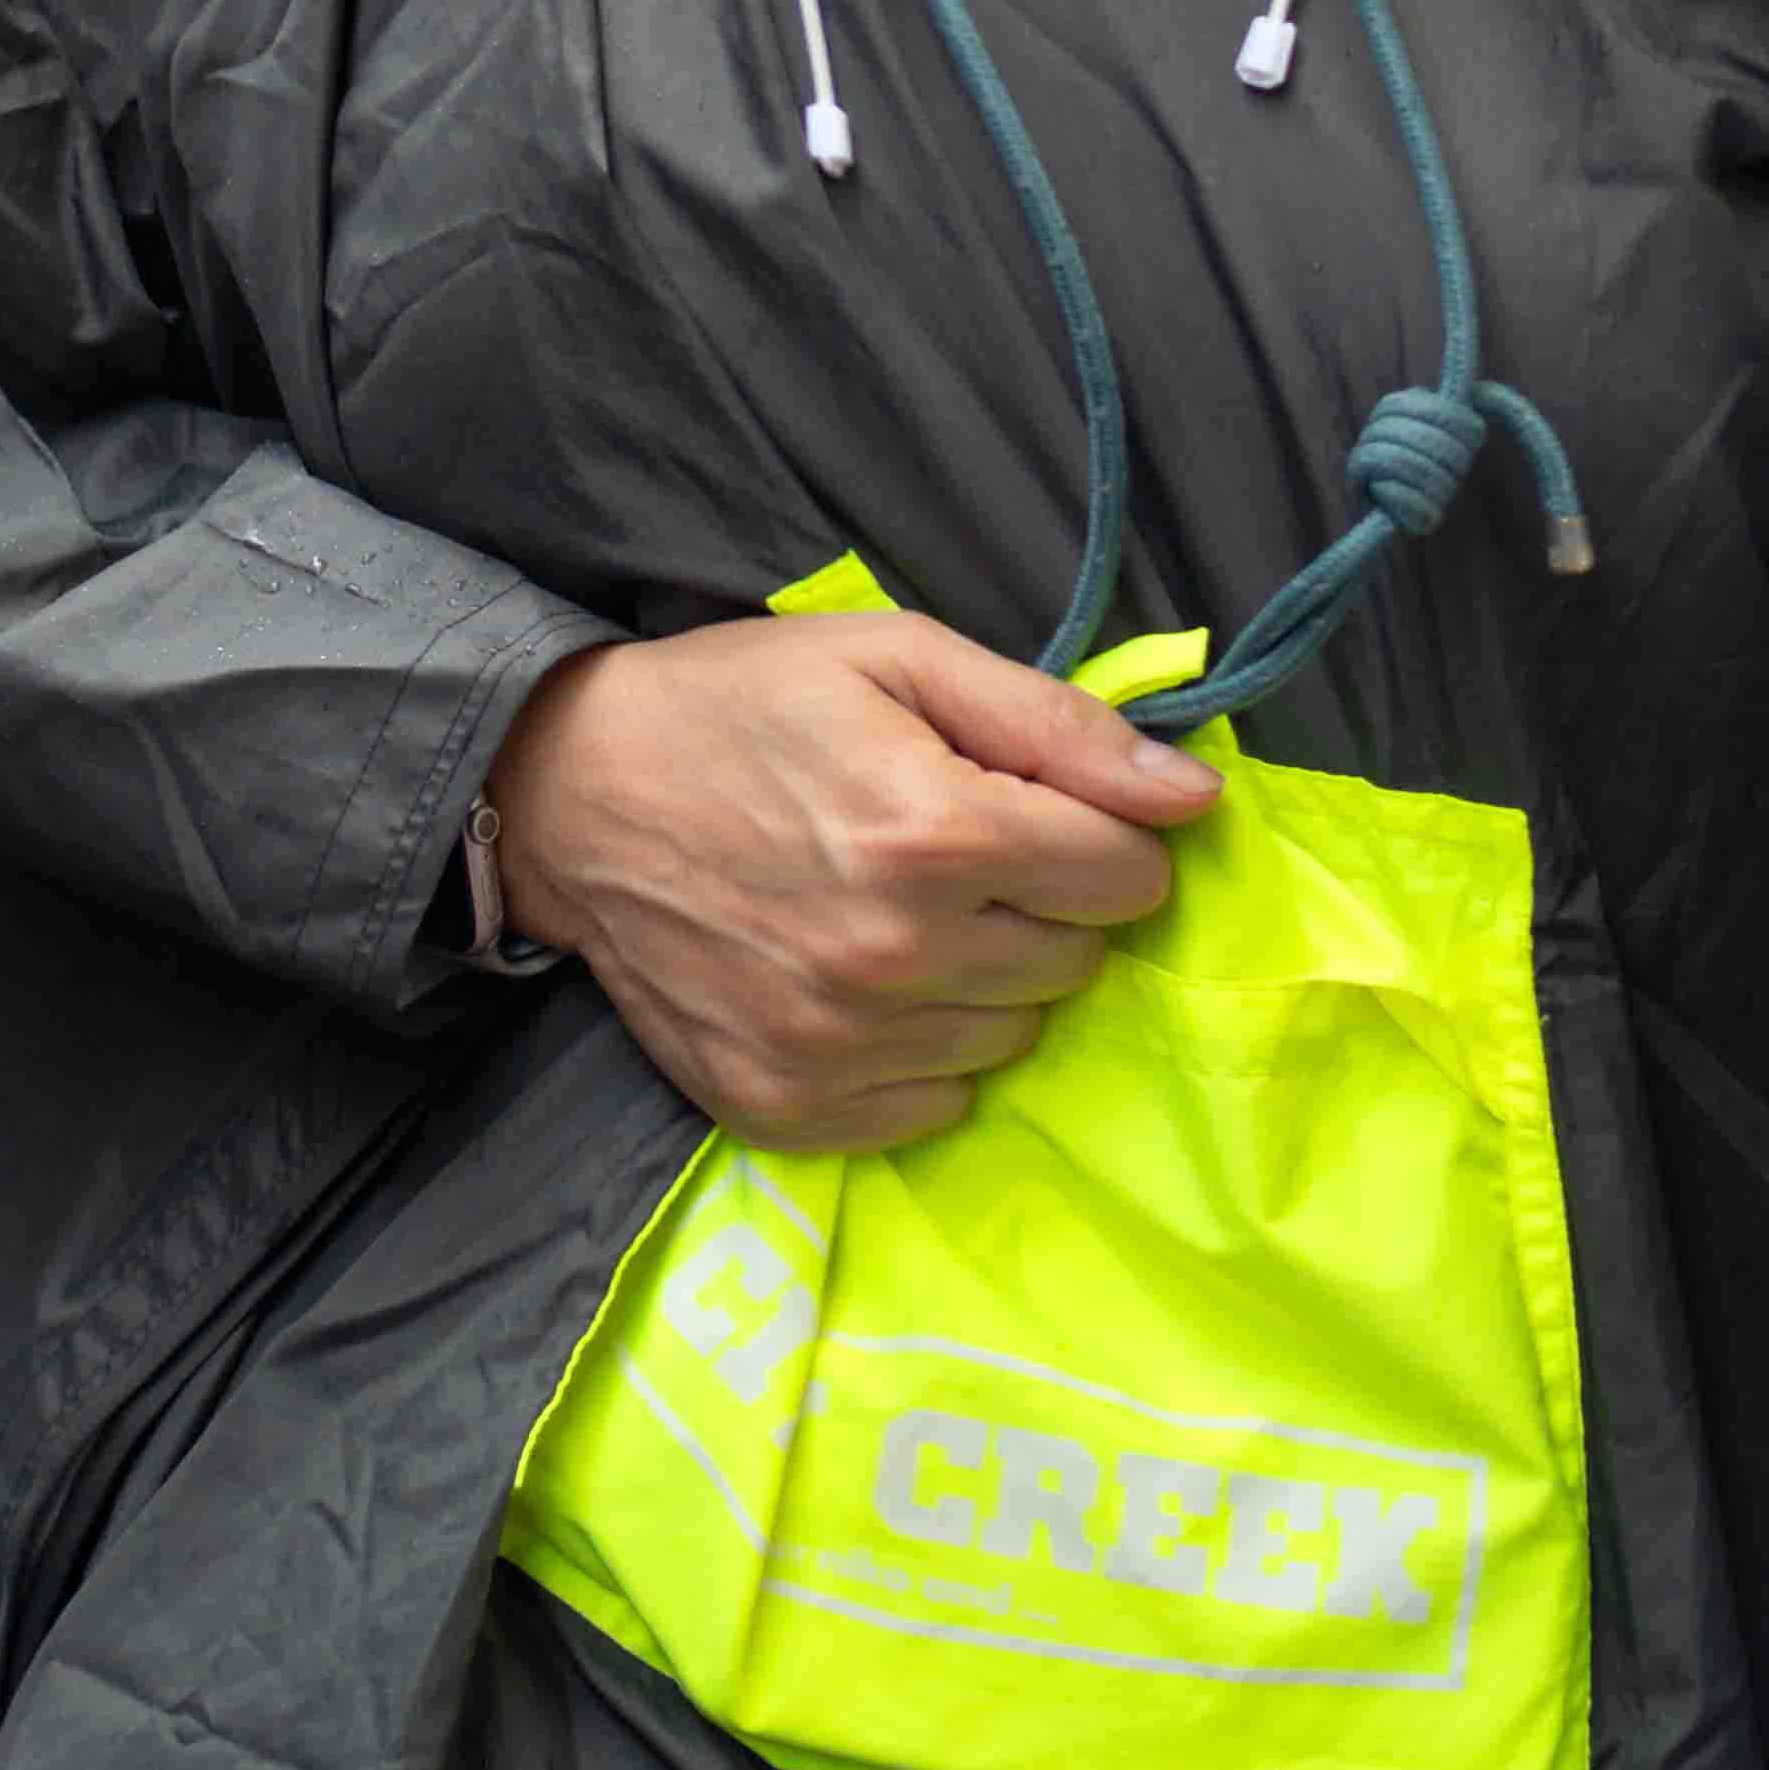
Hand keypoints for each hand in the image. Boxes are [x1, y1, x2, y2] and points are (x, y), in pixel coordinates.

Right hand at [484, 612, 1214, 1152]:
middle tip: (962, 855)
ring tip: (906, 914)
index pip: (1124, 879)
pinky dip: (922, 1052)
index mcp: (935, 835)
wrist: (575, 793)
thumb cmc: (747, 705)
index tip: (1045, 814)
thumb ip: (1057, 726)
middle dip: (1046, 905)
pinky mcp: (789, 1107)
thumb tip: (1193, 796)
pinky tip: (865, 982)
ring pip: (1011, 1040)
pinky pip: (934, 1109)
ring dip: (986, 981)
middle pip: (1074, 963)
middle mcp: (895, 957)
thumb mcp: (901, 660)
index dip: (1103, 837)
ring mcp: (838, 1046)